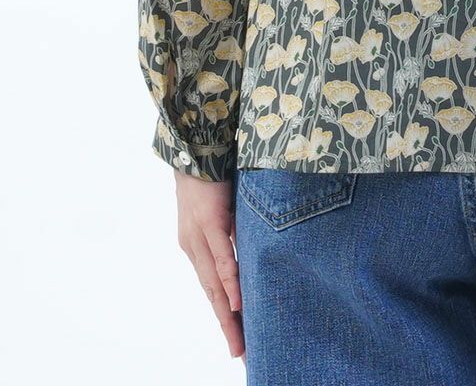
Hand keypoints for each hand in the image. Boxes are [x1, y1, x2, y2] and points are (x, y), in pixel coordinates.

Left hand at [174, 170, 243, 359]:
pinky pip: (221, 256)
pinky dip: (229, 281)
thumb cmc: (213, 175)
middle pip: (213, 296)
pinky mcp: (208, 222)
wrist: (195, 146)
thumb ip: (236, 234)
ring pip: (215, 284)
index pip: (214, 289)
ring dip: (228, 315)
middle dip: (228, 327)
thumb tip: (255, 252)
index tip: (238, 343)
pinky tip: (235, 302)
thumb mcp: (228, 210)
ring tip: (239, 341)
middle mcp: (194, 248)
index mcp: (198, 246)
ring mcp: (199, 237)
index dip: (226, 317)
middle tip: (242, 355)